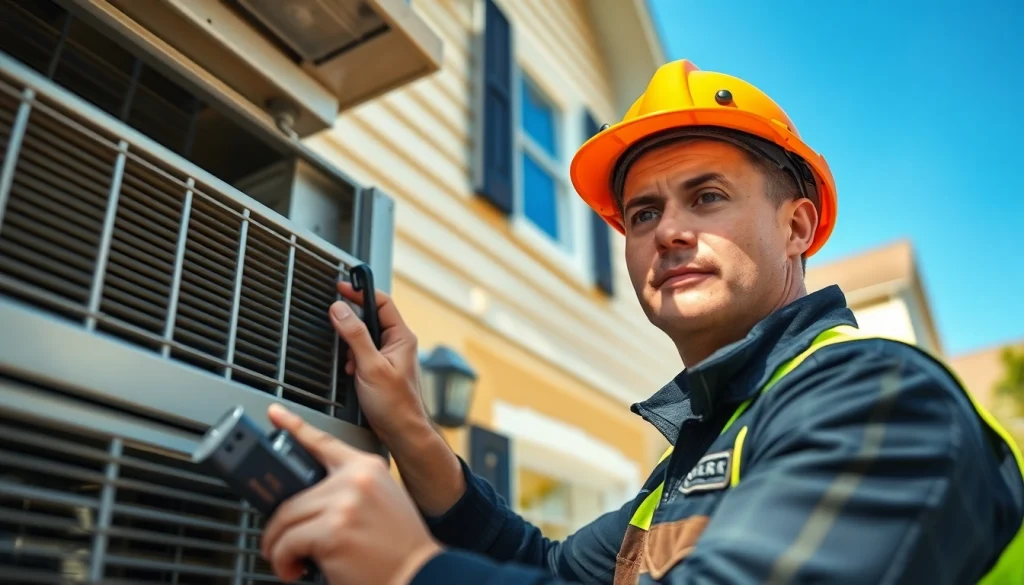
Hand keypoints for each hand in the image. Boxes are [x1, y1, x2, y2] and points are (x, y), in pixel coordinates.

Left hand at [260, 404, 442, 584]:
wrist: (420, 573)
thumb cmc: (399, 547)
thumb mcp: (381, 503)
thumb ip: (346, 492)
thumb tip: (304, 501)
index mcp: (367, 468)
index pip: (323, 441)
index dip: (293, 426)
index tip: (275, 415)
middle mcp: (356, 480)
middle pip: (292, 493)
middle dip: (278, 525)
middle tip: (280, 545)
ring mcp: (344, 503)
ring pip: (284, 519)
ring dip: (278, 547)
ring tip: (289, 561)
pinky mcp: (333, 531)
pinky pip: (287, 543)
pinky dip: (283, 562)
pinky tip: (295, 570)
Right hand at [330, 281, 428, 443]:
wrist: (401, 432)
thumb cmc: (395, 405)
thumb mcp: (370, 366)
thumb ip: (355, 336)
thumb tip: (340, 309)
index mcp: (401, 337)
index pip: (381, 301)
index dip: (360, 291)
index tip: (341, 287)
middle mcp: (397, 343)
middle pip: (370, 318)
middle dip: (351, 326)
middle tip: (338, 328)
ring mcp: (389, 356)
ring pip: (363, 337)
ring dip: (351, 347)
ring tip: (351, 362)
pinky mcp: (380, 368)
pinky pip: (362, 354)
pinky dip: (353, 360)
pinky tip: (353, 373)